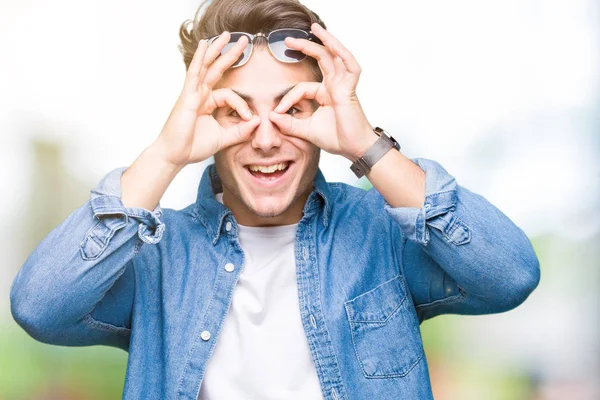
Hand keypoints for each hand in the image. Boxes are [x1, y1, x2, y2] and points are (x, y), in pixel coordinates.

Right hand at [153, 32, 260, 166]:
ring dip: (217, 49)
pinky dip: (200, 58)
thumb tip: (258, 121)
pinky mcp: (187, 95)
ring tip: (227, 35)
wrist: (175, 155)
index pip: (230, 95)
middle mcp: (200, 95)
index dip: (243, 105)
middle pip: (217, 69)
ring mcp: (193, 93)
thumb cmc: (193, 146)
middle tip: (244, 40)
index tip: (250, 118)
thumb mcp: (224, 138)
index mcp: (208, 103)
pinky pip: (195, 72)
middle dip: (230, 54)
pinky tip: (205, 44)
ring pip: (207, 66)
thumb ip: (241, 130)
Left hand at [268, 23, 377, 160]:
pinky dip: (342, 54)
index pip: (301, 88)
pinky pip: (350, 66)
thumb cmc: (336, 138)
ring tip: (314, 28)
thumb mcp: (305, 130)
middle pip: (320, 59)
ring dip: (325, 41)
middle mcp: (334, 86)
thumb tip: (271, 116)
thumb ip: (288, 123)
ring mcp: (343, 85)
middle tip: (288, 40)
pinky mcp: (350, 89)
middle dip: (305, 47)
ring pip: (335, 56)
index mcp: (325, 94)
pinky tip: (333, 44)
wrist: (353, 149)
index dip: (287, 98)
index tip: (277, 112)